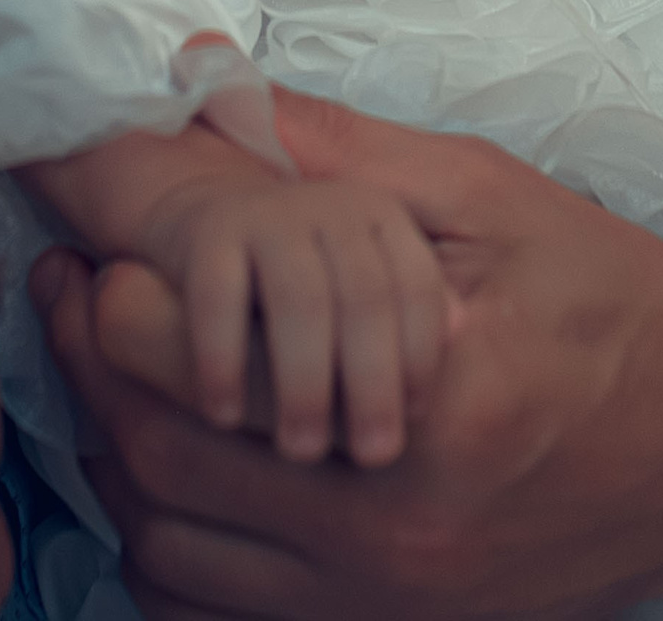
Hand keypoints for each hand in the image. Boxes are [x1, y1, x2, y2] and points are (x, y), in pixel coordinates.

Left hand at [34, 88, 662, 618]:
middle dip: (89, 364)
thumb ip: (339, 153)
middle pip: (160, 453)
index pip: (195, 360)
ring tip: (111, 372)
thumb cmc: (615, 308)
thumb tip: (208, 84)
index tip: (90, 245)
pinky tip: (172, 471)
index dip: (114, 298)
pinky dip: (167, 545)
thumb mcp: (493, 199)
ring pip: (170, 544)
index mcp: (421, 400)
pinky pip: (215, 611)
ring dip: (116, 456)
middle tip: (70, 291)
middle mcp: (392, 522)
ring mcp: (385, 594)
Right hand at [138, 172, 449, 467]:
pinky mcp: (209, 231)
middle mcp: (334, 207)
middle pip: (365, 298)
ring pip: (300, 299)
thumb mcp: (359, 285)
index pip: (418, 287)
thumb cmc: (305, 275)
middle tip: (375, 456)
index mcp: (384, 219)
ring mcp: (270, 215)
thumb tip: (453, 350)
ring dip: (304, 382)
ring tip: (303, 451)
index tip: (416, 422)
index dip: (420, 356)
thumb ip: (404, 313)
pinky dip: (222, 360)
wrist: (208, 217)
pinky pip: (219, 296)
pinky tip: (226, 417)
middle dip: (373, 383)